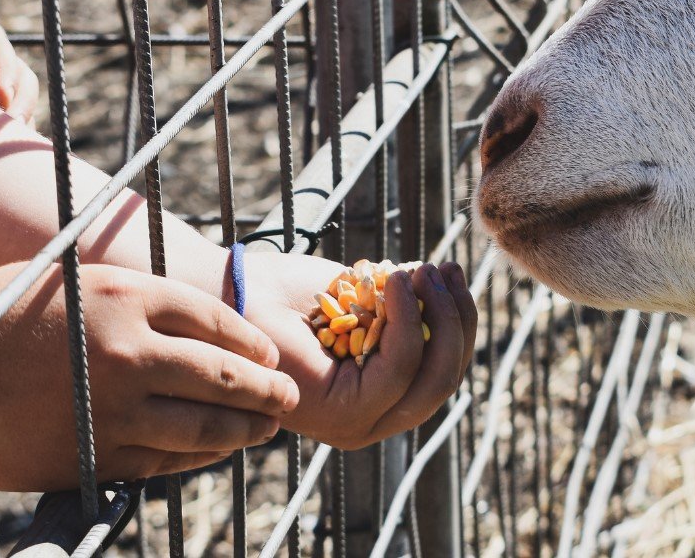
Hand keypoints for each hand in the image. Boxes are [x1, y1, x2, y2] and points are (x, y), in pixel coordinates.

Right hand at [0, 264, 298, 488]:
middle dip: (265, 389)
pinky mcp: (92, 456)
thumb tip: (199, 312)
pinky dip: (198, 457)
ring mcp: (112, 408)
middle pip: (223, 373)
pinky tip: (215, 453)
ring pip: (201, 424)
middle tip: (289, 396)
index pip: (218, 320)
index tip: (271, 354)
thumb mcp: (79, 277)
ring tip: (268, 428)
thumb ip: (139, 296)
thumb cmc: (4, 314)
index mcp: (129, 296)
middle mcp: (130, 351)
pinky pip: (163, 460)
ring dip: (244, 429)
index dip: (252, 341)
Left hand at [243, 253, 476, 449]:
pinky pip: (397, 369)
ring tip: (422, 272)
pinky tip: (397, 282)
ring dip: (437, 317)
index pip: (444, 369)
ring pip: (431, 379)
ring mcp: (359, 424)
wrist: (234, 296)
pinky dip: (405, 320)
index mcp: (379, 395)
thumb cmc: (288, 295)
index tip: (451, 270)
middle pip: (446, 380)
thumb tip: (445, 284)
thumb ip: (402, 304)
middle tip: (445, 270)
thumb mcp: (362, 297)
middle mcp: (373, 419)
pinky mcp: (343, 416)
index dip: (460, 320)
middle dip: (457, 320)